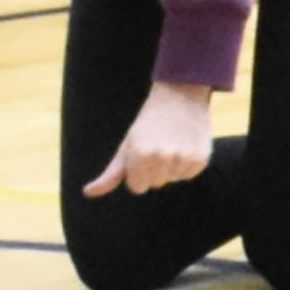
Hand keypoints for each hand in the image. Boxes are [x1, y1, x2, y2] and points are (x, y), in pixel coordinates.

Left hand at [88, 81, 216, 196]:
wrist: (180, 97)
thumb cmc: (148, 123)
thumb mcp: (127, 145)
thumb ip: (110, 174)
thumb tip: (88, 193)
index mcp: (140, 154)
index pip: (137, 187)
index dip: (137, 172)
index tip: (142, 153)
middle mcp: (162, 158)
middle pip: (155, 184)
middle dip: (154, 169)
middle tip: (158, 144)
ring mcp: (183, 159)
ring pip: (172, 180)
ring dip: (171, 167)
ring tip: (173, 143)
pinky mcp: (201, 159)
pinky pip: (188, 175)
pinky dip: (187, 164)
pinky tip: (185, 145)